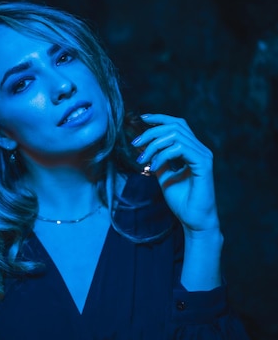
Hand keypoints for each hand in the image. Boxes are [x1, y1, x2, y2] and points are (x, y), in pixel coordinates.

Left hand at [132, 113, 219, 233]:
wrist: (194, 220)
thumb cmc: (182, 201)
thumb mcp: (164, 176)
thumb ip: (158, 160)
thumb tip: (144, 147)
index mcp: (193, 150)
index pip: (178, 124)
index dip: (160, 118)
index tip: (142, 118)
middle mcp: (200, 149)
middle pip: (175, 126)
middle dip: (151, 132)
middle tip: (135, 144)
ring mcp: (203, 155)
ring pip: (176, 135)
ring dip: (154, 145)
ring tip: (143, 159)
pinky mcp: (203, 164)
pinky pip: (180, 148)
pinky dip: (163, 155)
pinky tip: (154, 166)